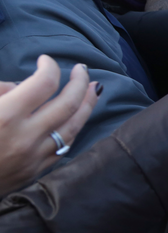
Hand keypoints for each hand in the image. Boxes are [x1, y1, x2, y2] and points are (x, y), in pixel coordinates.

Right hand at [0, 56, 99, 195]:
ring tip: (94, 89)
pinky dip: (74, 128)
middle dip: (79, 82)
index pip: (43, 84)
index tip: (45, 60)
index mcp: (5, 117)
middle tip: (82, 70)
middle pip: (68, 103)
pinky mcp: (35, 171)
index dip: (49, 67)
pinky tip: (78, 118)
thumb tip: (17, 87)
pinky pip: (64, 146)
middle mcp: (25, 137)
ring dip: (87, 105)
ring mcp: (34, 157)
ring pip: (74, 126)